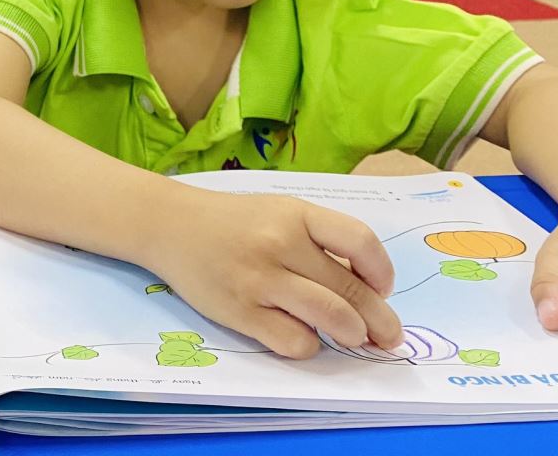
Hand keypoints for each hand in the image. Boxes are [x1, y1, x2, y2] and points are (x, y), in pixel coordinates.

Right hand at [148, 189, 402, 358]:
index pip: (361, 242)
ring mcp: (259, 280)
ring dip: (353, 335)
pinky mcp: (240, 312)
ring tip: (352, 337)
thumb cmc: (233, 220)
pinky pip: (295, 341)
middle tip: (388, 335)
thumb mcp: (279, 212)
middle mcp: (279, 243)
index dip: (382, 273)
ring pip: (332, 320)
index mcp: (295, 214)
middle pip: (352, 291)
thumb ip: (320, 241)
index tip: (381, 289)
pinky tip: (302, 334)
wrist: (169, 225)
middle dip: (380, 321)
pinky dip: (309, 344)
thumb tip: (368, 291)